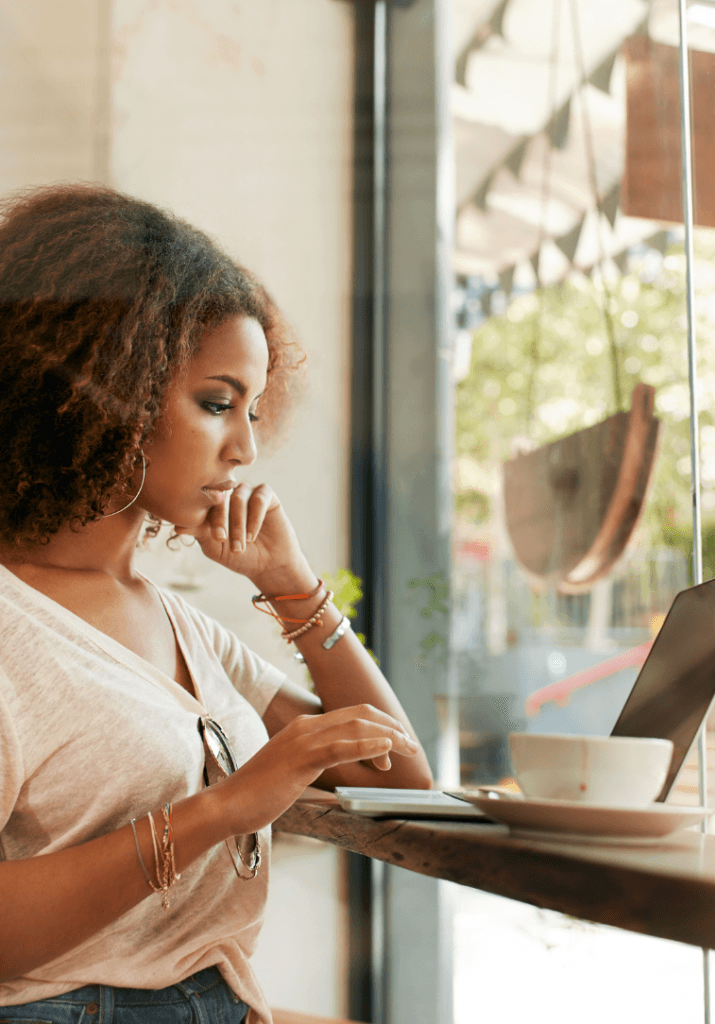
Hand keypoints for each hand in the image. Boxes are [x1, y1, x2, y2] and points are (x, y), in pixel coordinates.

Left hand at [174, 484, 308, 587]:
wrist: (269, 566)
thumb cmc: (239, 557)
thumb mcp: (215, 547)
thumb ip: (199, 533)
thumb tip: (176, 526)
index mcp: (213, 505)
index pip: (204, 502)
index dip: (206, 518)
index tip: (214, 538)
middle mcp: (229, 495)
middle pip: (220, 497)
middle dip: (221, 520)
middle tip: (223, 539)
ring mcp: (248, 493)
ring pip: (239, 497)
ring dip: (238, 523)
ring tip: (242, 544)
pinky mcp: (267, 495)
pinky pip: (259, 498)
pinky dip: (255, 517)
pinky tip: (253, 535)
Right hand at [215, 704, 420, 833]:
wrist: (228, 803)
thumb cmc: (259, 793)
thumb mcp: (294, 770)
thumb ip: (317, 762)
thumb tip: (342, 766)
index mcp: (305, 727)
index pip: (353, 715)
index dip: (380, 725)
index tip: (396, 744)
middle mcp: (307, 726)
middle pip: (361, 716)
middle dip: (391, 727)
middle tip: (411, 745)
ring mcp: (303, 741)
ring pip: (356, 728)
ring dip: (388, 737)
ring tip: (407, 748)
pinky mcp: (301, 760)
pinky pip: (340, 748)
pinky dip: (367, 746)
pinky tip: (385, 751)